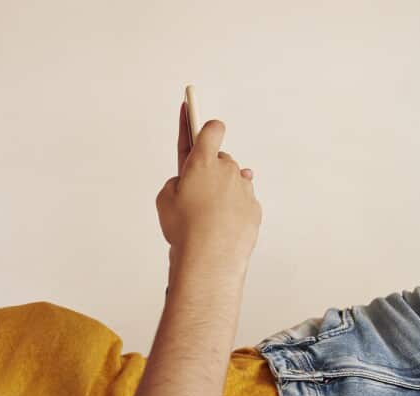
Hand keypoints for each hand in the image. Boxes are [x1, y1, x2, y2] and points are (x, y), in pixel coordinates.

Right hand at [156, 102, 261, 280]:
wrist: (209, 258)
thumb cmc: (184, 228)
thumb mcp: (165, 199)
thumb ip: (178, 182)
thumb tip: (190, 184)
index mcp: (202, 161)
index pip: (210, 128)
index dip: (204, 126)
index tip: (196, 113)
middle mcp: (227, 169)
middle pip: (220, 160)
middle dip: (210, 171)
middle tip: (196, 191)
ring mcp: (243, 188)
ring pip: (234, 181)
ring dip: (224, 191)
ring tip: (207, 215)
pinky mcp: (254, 208)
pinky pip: (243, 202)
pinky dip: (234, 210)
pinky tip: (221, 226)